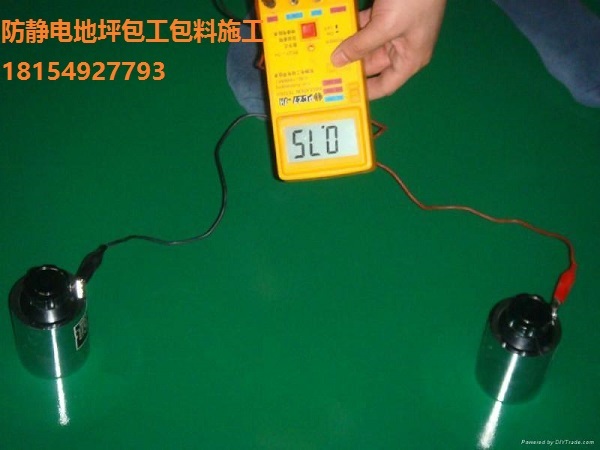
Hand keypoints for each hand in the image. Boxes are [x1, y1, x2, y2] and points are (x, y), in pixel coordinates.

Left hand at [331, 0, 446, 99]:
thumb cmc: (415, 0)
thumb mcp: (386, 26)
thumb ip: (361, 45)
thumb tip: (338, 61)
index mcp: (410, 59)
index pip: (385, 85)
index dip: (365, 92)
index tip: (343, 96)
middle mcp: (402, 48)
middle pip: (372, 65)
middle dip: (351, 67)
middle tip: (326, 73)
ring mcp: (394, 29)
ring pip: (366, 44)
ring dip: (348, 47)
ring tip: (325, 53)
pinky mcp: (387, 13)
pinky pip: (366, 25)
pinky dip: (352, 27)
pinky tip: (335, 30)